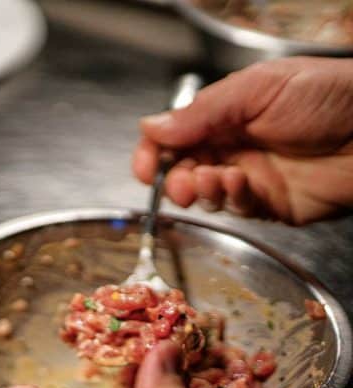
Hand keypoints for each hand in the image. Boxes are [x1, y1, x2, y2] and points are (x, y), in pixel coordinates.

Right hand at [132, 57, 352, 225]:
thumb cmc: (330, 96)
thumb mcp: (258, 89)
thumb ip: (202, 111)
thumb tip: (151, 127)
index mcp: (227, 114)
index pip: (174, 136)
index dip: (153, 152)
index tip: (145, 167)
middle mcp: (234, 146)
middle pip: (182, 169)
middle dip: (172, 178)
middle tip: (179, 180)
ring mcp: (251, 177)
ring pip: (204, 193)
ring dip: (200, 188)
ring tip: (213, 178)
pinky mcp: (270, 205)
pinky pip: (236, 209)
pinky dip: (230, 198)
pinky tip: (239, 183)